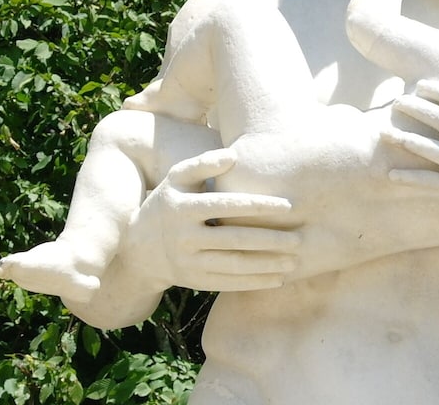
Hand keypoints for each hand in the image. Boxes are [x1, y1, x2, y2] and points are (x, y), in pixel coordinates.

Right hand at [119, 148, 302, 291]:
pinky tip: (278, 278)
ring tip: (294, 261)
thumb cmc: (168, 203)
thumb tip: (233, 155)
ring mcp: (189, 262)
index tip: (288, 206)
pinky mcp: (195, 281)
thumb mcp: (176, 179)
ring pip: (234, 265)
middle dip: (269, 240)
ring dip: (267, 264)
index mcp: (183, 208)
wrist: (139, 248)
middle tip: (299, 238)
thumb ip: (203, 163)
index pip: (226, 206)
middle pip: (234, 239)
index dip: (258, 205)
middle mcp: (185, 237)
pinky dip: (255, 282)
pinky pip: (229, 283)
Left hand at [381, 63, 438, 205]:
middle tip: (396, 102)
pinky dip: (411, 178)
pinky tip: (391, 173)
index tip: (419, 87)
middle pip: (436, 118)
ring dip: (404, 138)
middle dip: (413, 109)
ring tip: (383, 131)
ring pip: (428, 148)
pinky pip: (433, 181)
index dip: (433, 91)